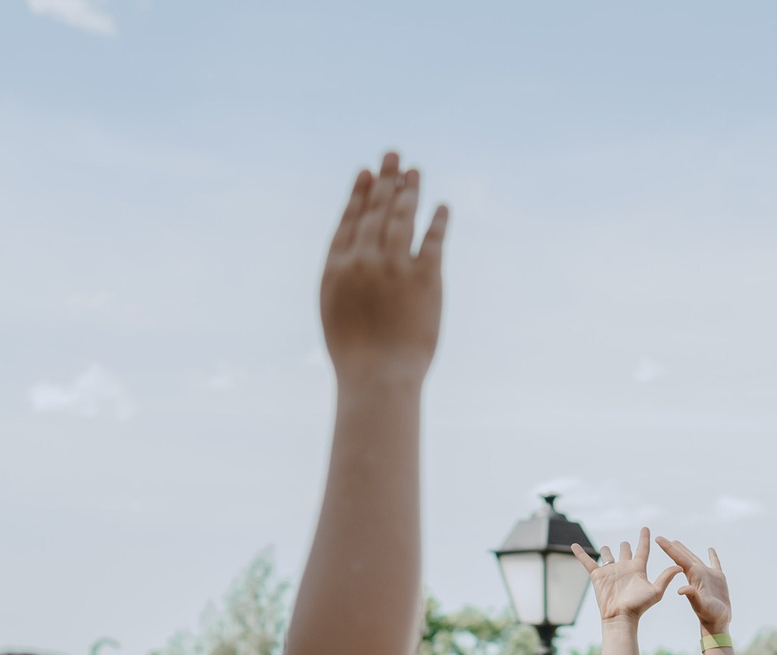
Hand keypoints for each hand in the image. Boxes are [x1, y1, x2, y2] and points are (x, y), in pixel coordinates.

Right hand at [319, 152, 448, 388]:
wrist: (378, 377)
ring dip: (409, 190)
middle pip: (376, 210)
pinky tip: (442, 206)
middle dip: (385, 179)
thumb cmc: (354, 354)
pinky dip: (438, 220)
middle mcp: (364, 260)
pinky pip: (434, 240)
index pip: (349, 219)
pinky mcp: (425, 278)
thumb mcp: (334, 311)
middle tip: (393, 155)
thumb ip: (344, 276)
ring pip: (403, 217)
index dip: (360, 193)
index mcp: (337, 267)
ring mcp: (394, 267)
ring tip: (414, 172)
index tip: (367, 173)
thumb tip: (356, 251)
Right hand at [574, 531, 675, 624]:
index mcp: (638, 568)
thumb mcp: (655, 591)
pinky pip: (587, 562)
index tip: (646, 528)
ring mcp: (610, 571)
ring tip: (605, 548)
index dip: (645, 538)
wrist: (620, 617)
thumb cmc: (639, 607)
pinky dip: (580, 554)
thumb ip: (666, 578)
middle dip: (625, 547)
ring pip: (607, 555)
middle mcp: (624, 567)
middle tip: (625, 543)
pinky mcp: (598, 576)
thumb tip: (680, 567)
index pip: (642, 549)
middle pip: (624, 552)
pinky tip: (573, 545)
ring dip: (606, 551)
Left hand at [655, 539, 731, 634]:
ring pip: (695, 558)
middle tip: (663, 539)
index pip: (678, 559)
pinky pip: (715, 563)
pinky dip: (713, 556)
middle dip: (674, 548)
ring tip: (678, 542)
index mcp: (693, 577)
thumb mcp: (700, 605)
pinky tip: (710, 550)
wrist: (718, 621)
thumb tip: (680, 590)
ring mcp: (708, 575)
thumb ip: (692, 596)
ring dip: (687, 551)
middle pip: (684, 557)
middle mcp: (698, 574)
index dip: (669, 548)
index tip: (659, 538)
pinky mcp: (718, 578)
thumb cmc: (709, 614)